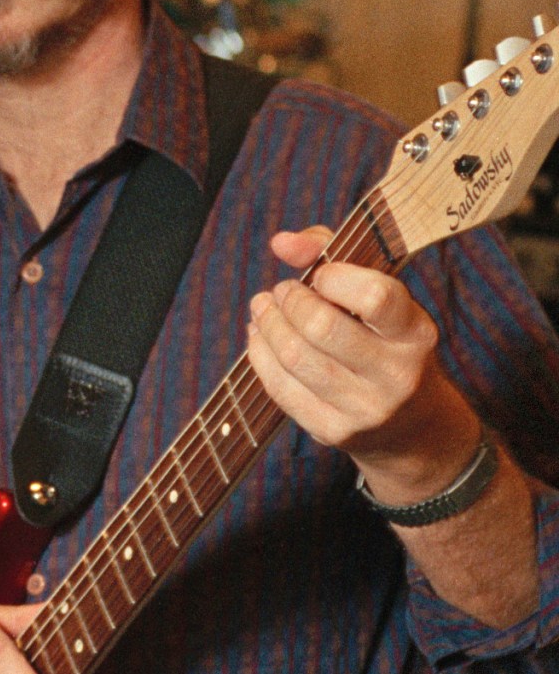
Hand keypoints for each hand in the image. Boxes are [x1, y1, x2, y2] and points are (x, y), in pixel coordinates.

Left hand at [247, 224, 481, 500]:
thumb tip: (281, 242)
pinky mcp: (335, 431)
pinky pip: (282, 390)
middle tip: (281, 291)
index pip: (374, 297)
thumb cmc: (385, 340)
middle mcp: (396, 374)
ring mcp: (366, 408)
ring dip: (268, 325)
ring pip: (296, 359)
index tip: (320, 275)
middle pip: (322, 329)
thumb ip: (332, 255)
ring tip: (262, 308)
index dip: (335, 277)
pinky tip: (258, 337)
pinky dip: (260, 356)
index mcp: (415, 333)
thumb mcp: (380, 296)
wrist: (410, 425)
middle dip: (290, 301)